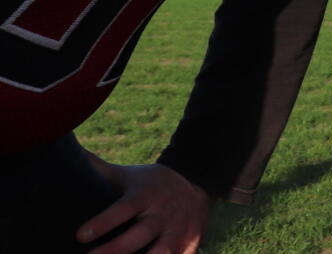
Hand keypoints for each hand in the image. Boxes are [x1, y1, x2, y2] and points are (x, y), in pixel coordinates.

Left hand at [76, 158, 212, 253]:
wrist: (198, 183)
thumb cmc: (150, 184)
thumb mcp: (128, 175)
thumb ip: (98, 170)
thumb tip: (65, 155)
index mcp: (146, 194)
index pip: (124, 208)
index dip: (103, 222)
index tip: (80, 236)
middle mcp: (164, 212)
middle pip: (142, 233)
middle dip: (116, 249)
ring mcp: (181, 229)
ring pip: (164, 251)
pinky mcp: (191, 243)